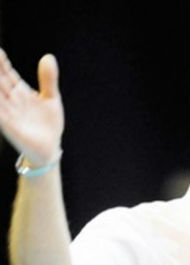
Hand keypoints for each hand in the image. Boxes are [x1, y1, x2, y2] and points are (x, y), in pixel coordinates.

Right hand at [0, 48, 63, 164]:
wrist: (50, 148)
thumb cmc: (48, 124)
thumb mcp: (51, 98)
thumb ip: (48, 79)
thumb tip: (48, 56)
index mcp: (20, 92)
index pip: (7, 73)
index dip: (2, 62)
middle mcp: (10, 100)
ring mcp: (7, 112)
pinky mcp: (7, 124)